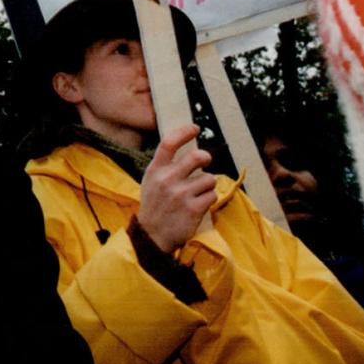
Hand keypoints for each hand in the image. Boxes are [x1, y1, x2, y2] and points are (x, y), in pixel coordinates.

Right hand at [135, 124, 215, 252]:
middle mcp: (167, 179)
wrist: (152, 235)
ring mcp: (180, 194)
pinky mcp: (193, 208)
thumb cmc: (154, 206)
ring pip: (209, 179)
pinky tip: (199, 206)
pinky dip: (209, 200)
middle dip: (206, 158)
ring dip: (207, 186)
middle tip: (205, 161)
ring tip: (196, 194)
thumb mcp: (151, 181)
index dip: (184, 132)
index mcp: (155, 170)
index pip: (169, 143)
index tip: (194, 128)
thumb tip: (187, 149)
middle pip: (197, 157)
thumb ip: (165, 166)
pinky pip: (212, 195)